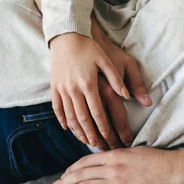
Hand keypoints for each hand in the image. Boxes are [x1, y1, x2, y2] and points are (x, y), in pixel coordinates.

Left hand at [47, 147, 183, 183]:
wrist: (176, 170)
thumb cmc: (160, 160)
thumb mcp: (137, 152)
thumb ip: (120, 156)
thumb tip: (109, 161)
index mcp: (116, 155)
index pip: (86, 161)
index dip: (72, 169)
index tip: (64, 175)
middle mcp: (113, 168)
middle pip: (81, 174)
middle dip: (63, 182)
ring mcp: (117, 183)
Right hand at [50, 33, 147, 148]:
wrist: (67, 36)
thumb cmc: (91, 48)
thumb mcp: (109, 61)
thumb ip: (119, 80)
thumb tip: (129, 98)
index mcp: (90, 83)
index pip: (98, 112)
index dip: (105, 127)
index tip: (111, 138)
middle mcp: (74, 89)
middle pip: (83, 118)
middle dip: (92, 135)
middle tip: (100, 147)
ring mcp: (62, 89)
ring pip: (70, 116)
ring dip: (78, 131)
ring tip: (86, 142)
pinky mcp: (54, 87)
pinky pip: (57, 108)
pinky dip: (63, 120)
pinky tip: (69, 129)